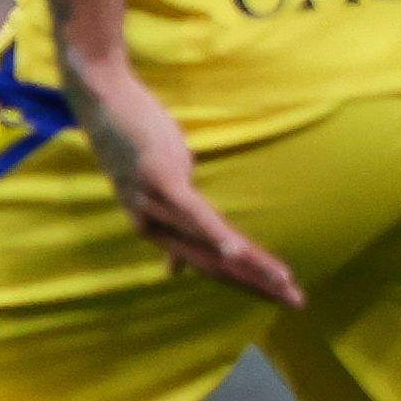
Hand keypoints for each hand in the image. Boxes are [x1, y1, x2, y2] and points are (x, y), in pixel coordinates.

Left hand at [68, 57, 304, 307]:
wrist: (103, 97)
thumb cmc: (135, 140)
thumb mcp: (153, 190)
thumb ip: (169, 230)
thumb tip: (175, 270)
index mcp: (156, 230)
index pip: (210, 268)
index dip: (246, 285)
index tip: (281, 298)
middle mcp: (152, 226)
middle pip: (214, 266)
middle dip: (258, 286)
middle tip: (297, 302)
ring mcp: (154, 203)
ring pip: (210, 245)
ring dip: (251, 266)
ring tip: (283, 282)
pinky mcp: (160, 179)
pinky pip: (194, 214)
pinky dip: (217, 235)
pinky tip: (239, 252)